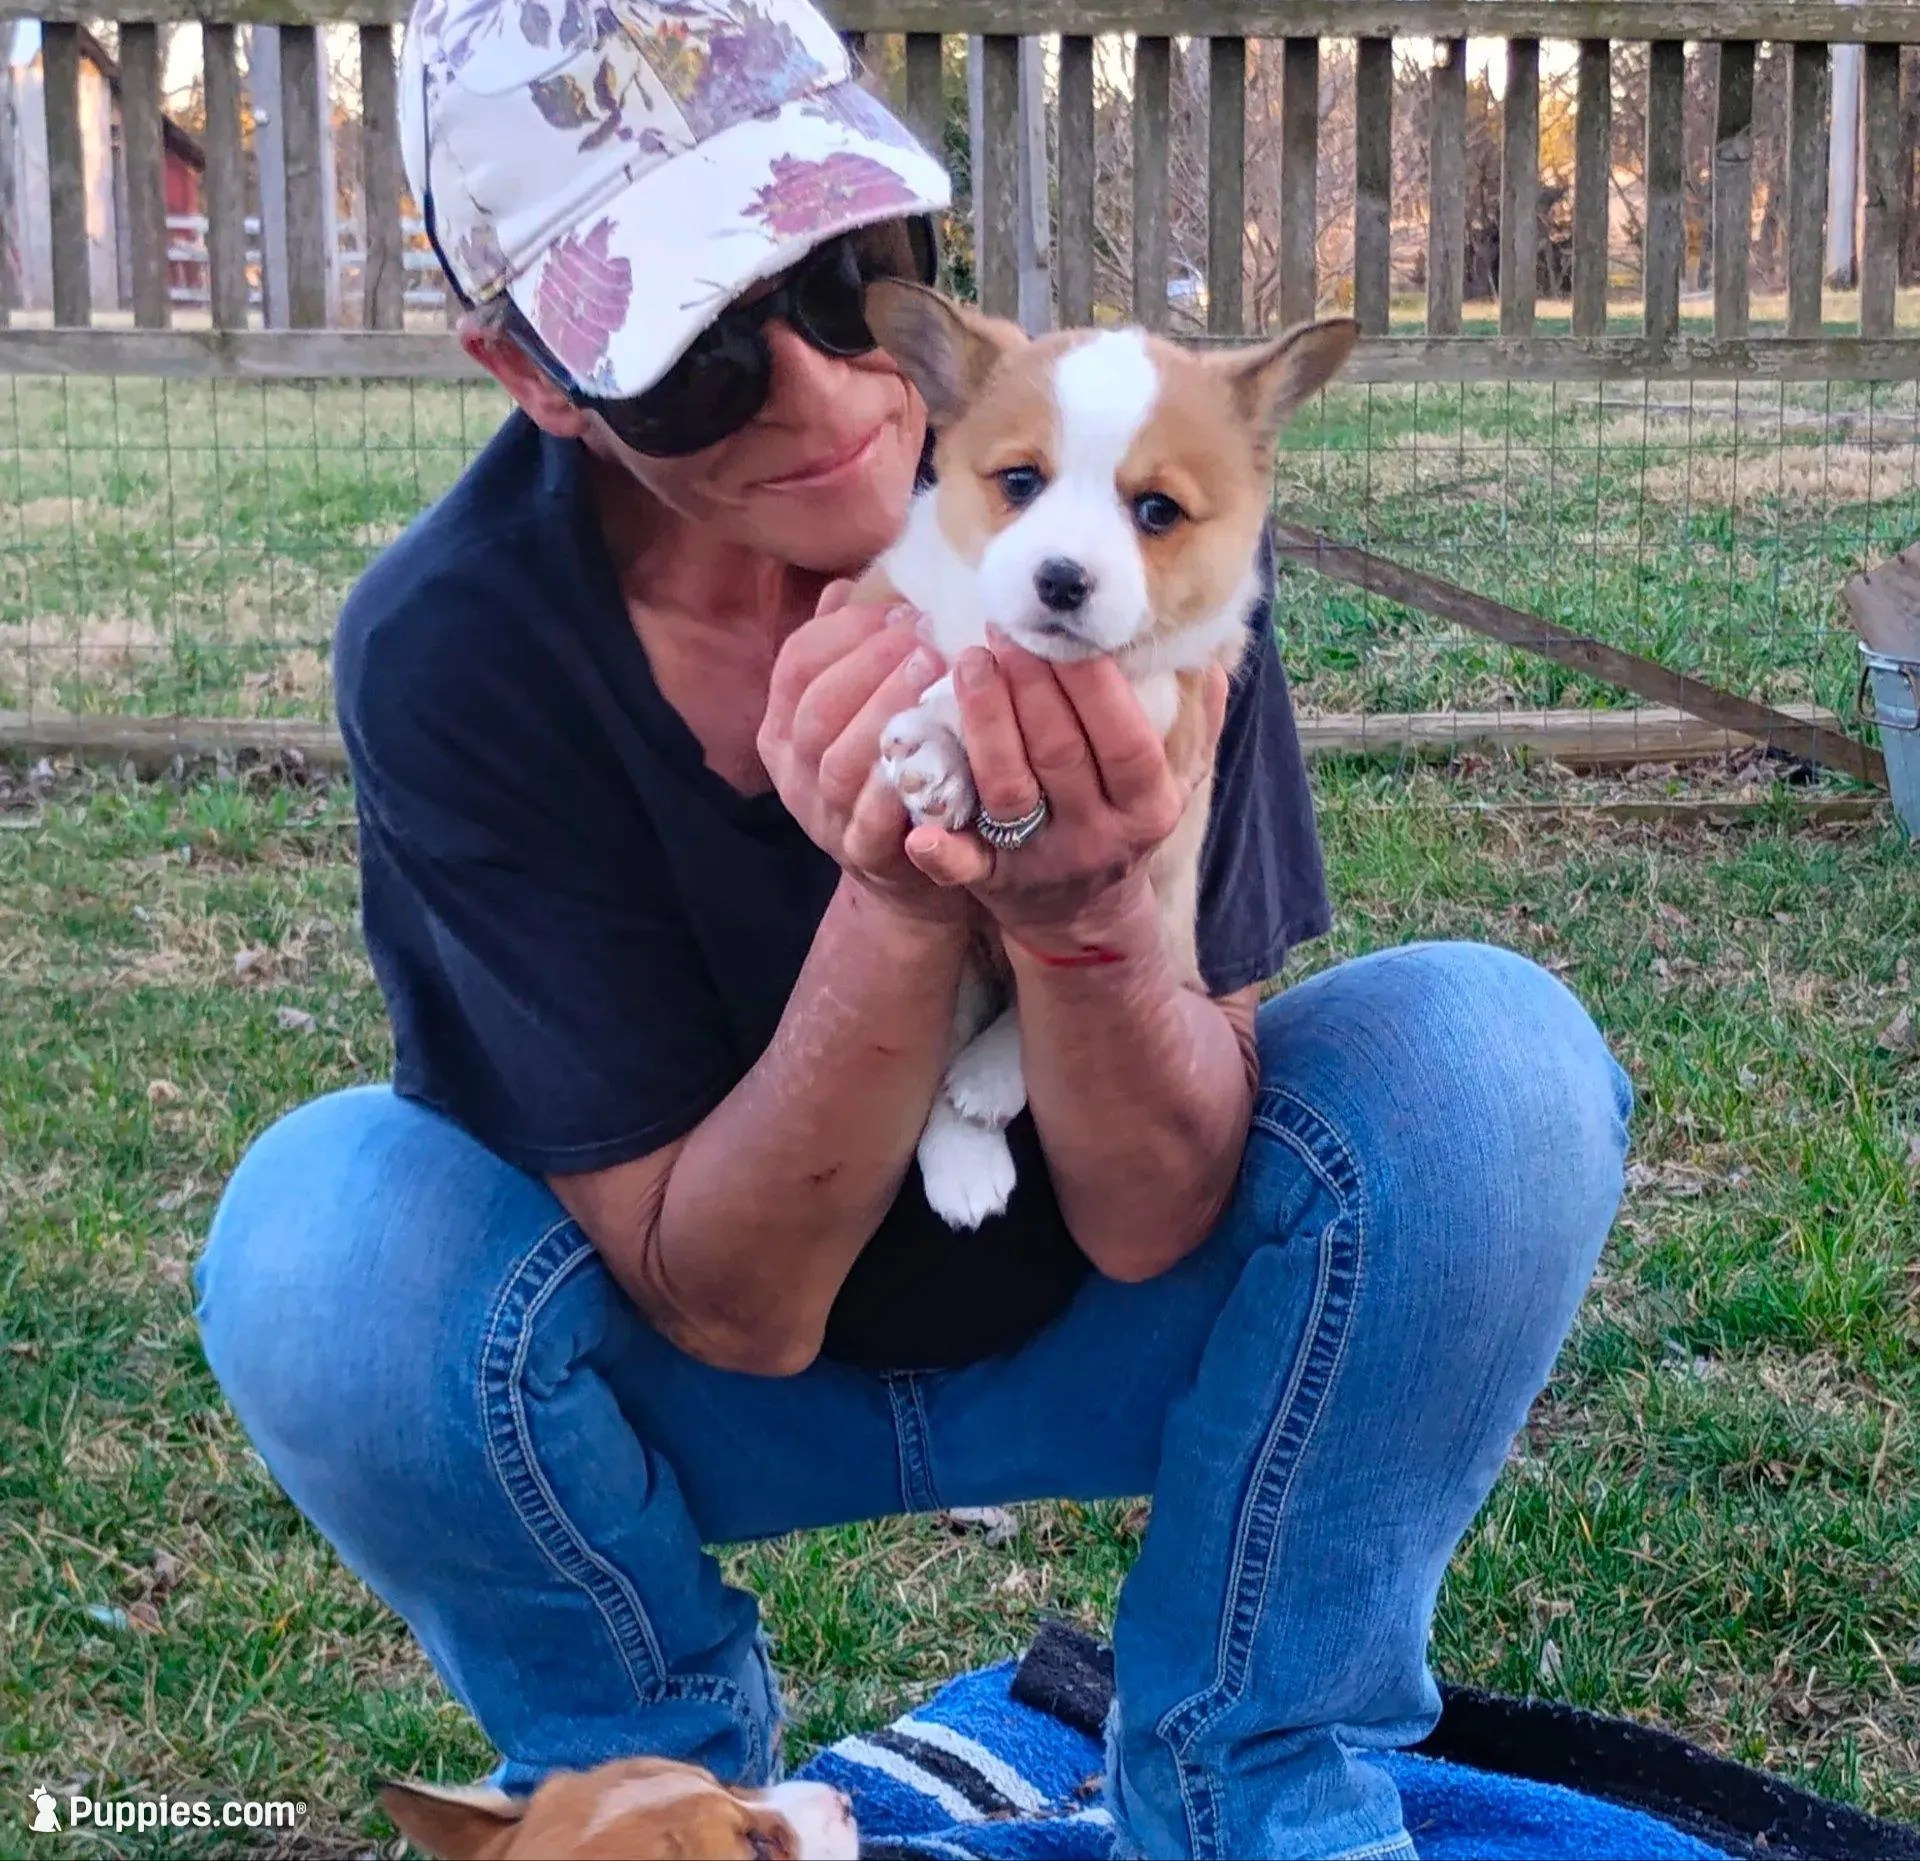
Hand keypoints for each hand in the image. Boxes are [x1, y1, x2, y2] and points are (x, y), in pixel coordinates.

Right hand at [757, 582, 967, 924]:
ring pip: (838, 760)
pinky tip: (928, 747)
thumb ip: (847, 652)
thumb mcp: (860, 711)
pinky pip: (870, 818)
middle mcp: (794, 772)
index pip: (795, 664)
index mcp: (784, 728)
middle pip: (815, 708)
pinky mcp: (864, 856)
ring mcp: (824, 818)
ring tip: (932, 673)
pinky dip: (895, 782)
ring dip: (884, 711)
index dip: (844, 631)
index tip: (898, 609)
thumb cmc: (889, 772)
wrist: (911, 872)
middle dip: (868, 663)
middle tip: (923, 635)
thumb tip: (845, 586)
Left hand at [904, 636, 1229, 941]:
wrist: (1087, 918)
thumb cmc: (1126, 826)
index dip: (1091, 684)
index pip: (1123, 738)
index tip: (1064, 631)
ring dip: (985, 722)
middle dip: (1030, 683)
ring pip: (1008, 787)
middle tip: (1004, 627)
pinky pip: (963, 867)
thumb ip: (1196, 722)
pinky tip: (918, 832)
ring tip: (968, 662)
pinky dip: (940, 853)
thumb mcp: (1176, 783)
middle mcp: (1096, 835)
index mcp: (1147, 806)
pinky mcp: (991, 881)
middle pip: (1059, 752)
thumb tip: (1210, 658)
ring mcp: (1040, 859)